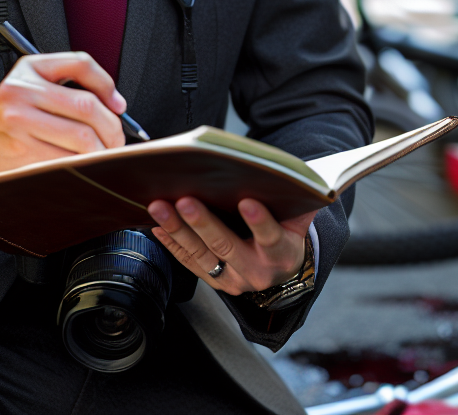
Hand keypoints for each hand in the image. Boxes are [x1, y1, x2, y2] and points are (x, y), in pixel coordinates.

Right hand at [0, 52, 126, 179]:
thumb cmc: (22, 108)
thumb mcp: (41, 81)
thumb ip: (77, 82)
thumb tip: (116, 105)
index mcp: (32, 67)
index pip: (80, 64)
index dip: (107, 85)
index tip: (118, 106)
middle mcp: (21, 89)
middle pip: (86, 106)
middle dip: (111, 127)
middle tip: (117, 139)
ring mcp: (17, 119)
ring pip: (79, 136)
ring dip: (101, 148)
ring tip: (104, 151)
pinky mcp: (19, 147)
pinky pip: (65, 157)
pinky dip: (82, 161)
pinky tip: (84, 161)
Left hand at [147, 196, 317, 294]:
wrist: (281, 271)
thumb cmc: (288, 234)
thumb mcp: (300, 220)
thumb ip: (301, 200)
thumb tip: (297, 175)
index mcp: (282, 254)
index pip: (271, 237)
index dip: (259, 221)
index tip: (246, 202)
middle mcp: (256, 271)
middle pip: (226, 246)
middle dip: (203, 222)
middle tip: (185, 201)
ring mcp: (232, 279)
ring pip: (201, 254)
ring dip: (177, 229)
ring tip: (160, 207)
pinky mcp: (214, 281)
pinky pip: (189, 262)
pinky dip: (171, 243)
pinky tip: (156, 226)